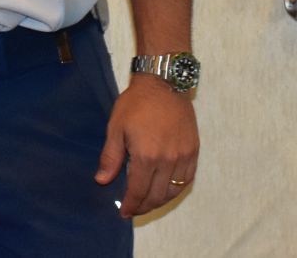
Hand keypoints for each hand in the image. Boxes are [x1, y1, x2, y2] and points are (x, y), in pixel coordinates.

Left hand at [95, 76, 199, 217]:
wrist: (164, 84)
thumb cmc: (136, 104)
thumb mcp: (116, 127)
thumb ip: (111, 157)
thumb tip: (102, 180)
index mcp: (146, 156)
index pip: (139, 191)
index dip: (131, 204)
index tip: (124, 212)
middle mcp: (168, 160)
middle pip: (157, 195)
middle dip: (144, 206)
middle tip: (134, 210)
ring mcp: (184, 157)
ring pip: (173, 190)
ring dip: (160, 201)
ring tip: (148, 203)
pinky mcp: (193, 151)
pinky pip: (187, 179)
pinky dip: (176, 189)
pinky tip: (166, 190)